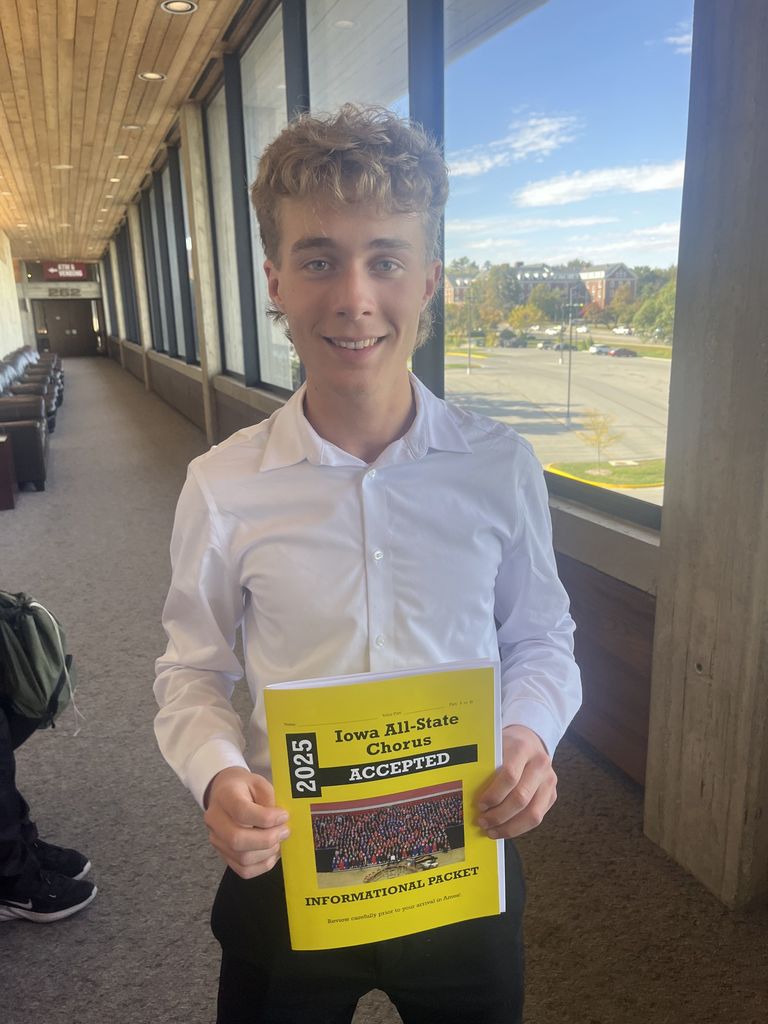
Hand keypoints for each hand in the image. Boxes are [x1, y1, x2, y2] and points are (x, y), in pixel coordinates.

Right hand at [203, 767, 289, 878]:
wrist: (226, 793)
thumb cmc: (246, 788)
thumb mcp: (260, 783)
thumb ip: (270, 800)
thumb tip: (282, 822)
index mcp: (225, 797)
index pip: (241, 812)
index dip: (266, 818)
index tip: (284, 815)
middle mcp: (215, 820)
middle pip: (238, 839)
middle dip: (267, 839)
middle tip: (285, 831)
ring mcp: (217, 840)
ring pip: (242, 858)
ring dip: (267, 852)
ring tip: (279, 840)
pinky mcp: (224, 855)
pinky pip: (244, 870)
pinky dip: (263, 865)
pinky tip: (272, 852)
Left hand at [476, 725, 556, 839]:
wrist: (530, 741)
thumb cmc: (506, 747)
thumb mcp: (495, 748)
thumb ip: (485, 766)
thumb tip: (466, 794)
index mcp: (523, 748)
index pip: (510, 776)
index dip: (494, 794)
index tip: (480, 804)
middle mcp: (540, 764)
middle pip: (521, 798)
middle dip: (499, 815)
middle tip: (482, 821)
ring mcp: (549, 781)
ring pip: (533, 813)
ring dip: (510, 827)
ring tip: (492, 831)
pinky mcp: (552, 795)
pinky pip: (537, 818)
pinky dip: (519, 828)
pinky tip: (504, 829)